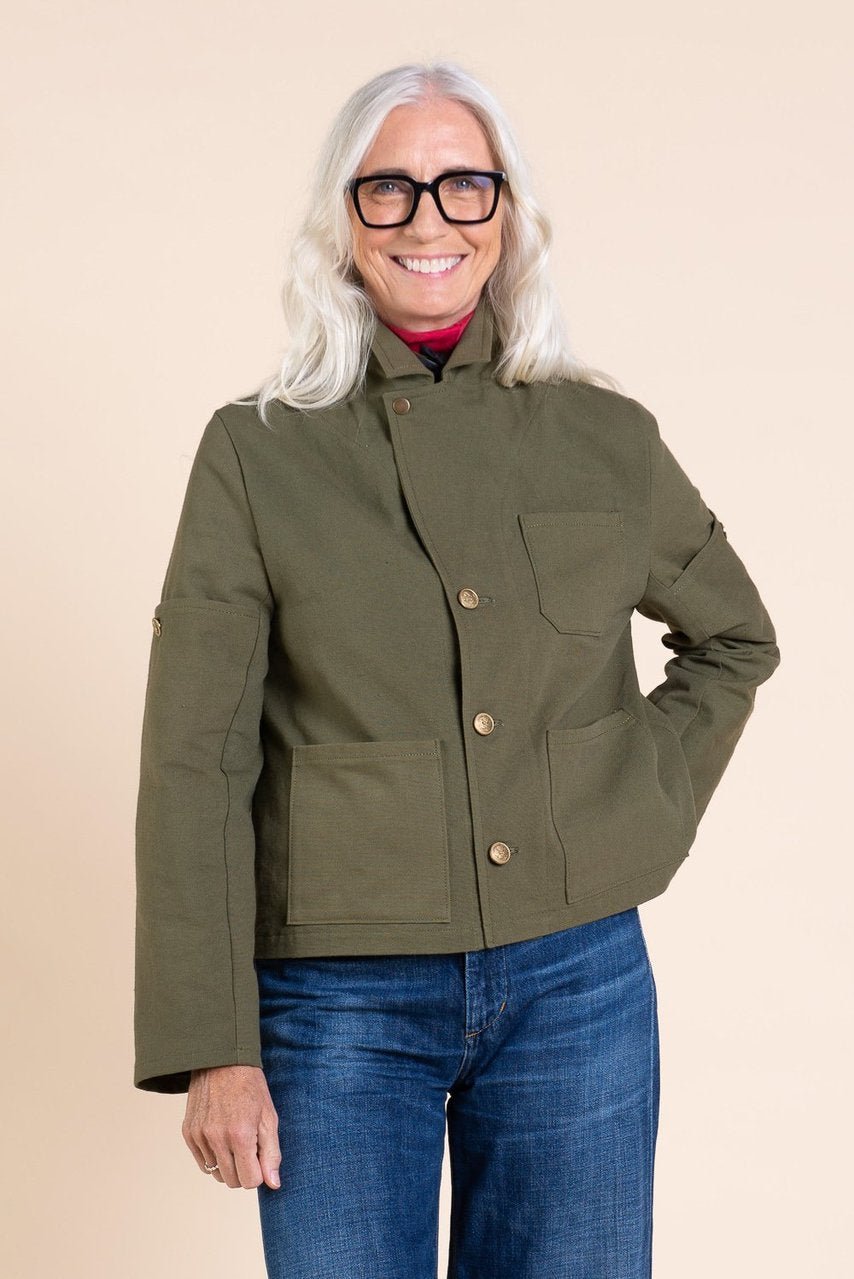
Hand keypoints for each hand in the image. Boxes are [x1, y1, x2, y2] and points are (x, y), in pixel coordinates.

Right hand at [182, 1064, 280, 1189]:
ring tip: (234, 1140)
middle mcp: (217, 1139)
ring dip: (228, 1165)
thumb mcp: (268, 1117)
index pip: (250, 1181)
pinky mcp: (188, 1133)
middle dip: (244, 1170)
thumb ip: (271, 1153)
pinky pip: (202, 1163)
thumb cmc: (250, 1087)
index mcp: (240, 1136)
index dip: (259, 1173)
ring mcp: (199, 1137)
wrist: (222, 1061)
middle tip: (249, 1147)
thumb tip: (273, 1184)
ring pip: (216, 1174)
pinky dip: (213, 1157)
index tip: (260, 1156)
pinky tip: (221, 1137)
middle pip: (232, 1181)